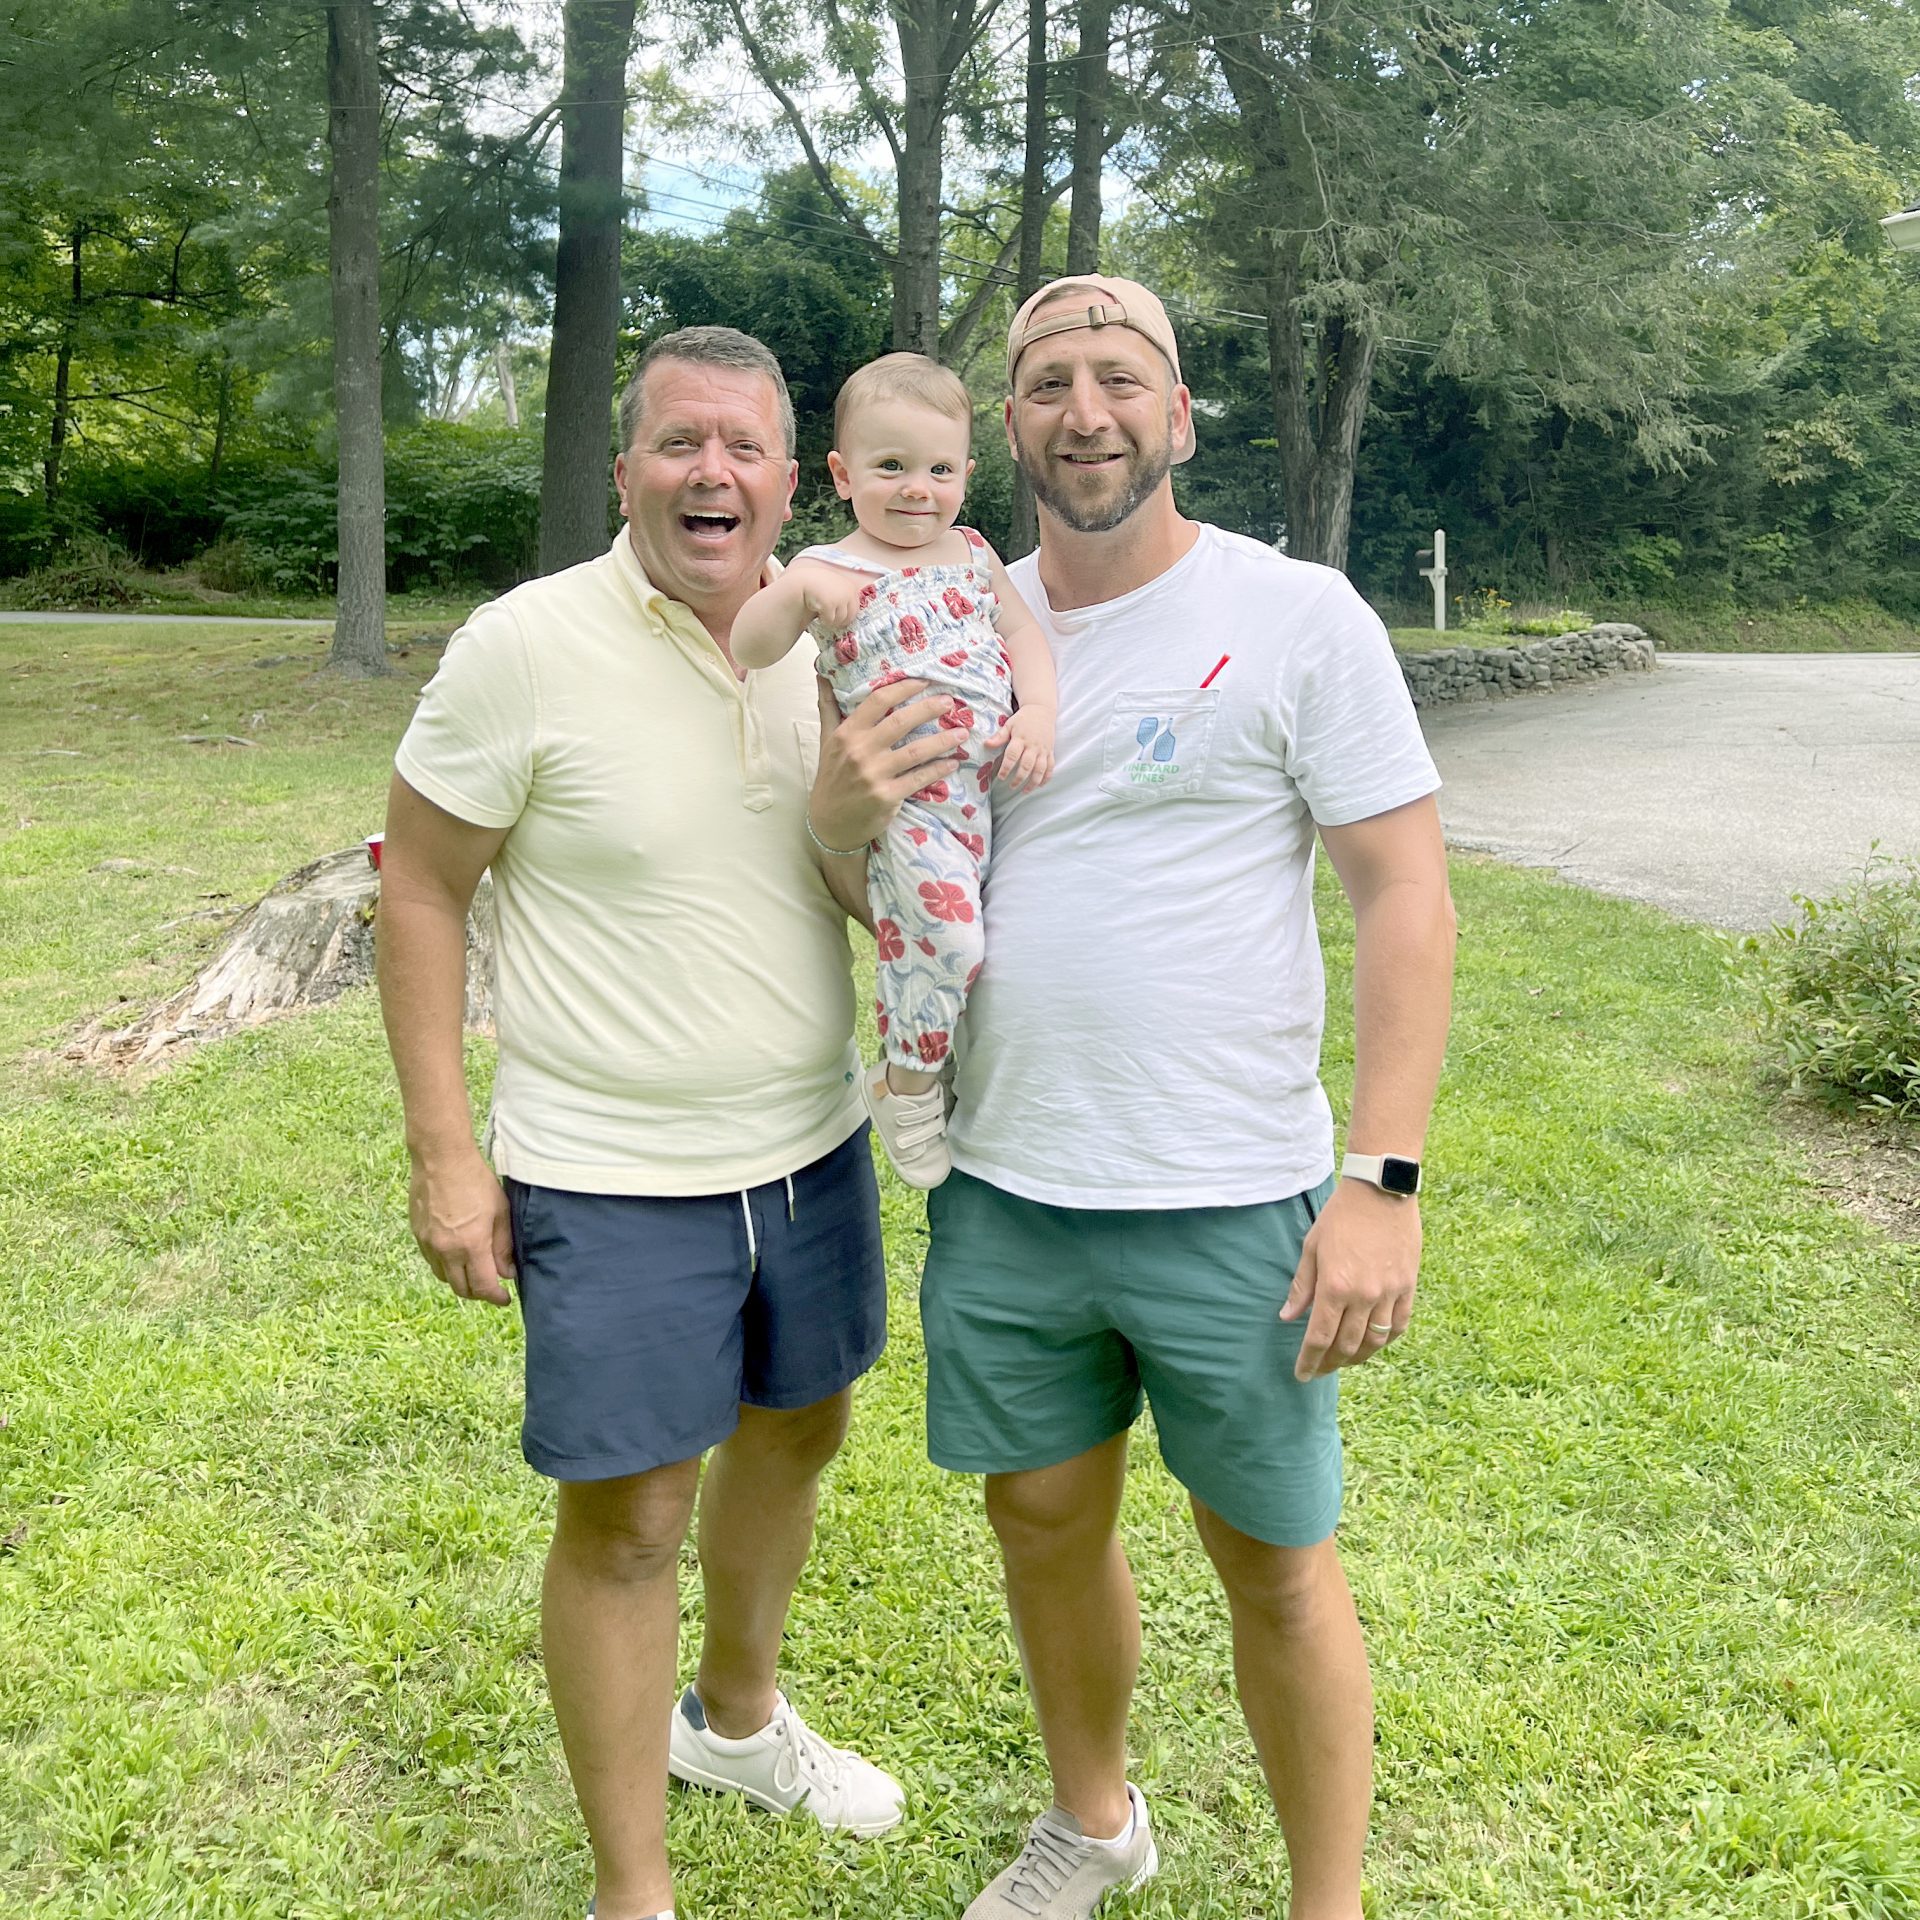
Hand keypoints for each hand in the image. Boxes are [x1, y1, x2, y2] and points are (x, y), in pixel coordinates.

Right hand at [407, 1144, 514, 1306]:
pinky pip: (432, 1262)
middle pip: (461, 1288)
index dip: (496, 1297)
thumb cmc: (475, 1180)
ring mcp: (429, 1243)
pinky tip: (456, 1256)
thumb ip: (503, 1246)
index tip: (505, 1299)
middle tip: (491, 1288)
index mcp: (471, 1245)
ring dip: (460, 1281)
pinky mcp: (418, 1235)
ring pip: (444, 1277)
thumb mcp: (500, 1211)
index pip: (483, 1286)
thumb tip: (507, 1272)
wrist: (440, 1159)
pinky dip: (445, 1267)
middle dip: (478, 1294)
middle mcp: (446, 1250)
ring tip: (474, 1273)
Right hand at [801, 573, 866, 636]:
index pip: (856, 609)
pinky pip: (830, 620)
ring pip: (840, 620)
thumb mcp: (837, 587)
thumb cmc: (820, 585)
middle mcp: (848, 593)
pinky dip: (824, 620)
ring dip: (832, 621)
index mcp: (851, 588)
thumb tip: (849, 616)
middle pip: (850, 617)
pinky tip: (819, 613)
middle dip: (841, 621)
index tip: (841, 620)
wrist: (806, 581)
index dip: (848, 617)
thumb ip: (845, 597)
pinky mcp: (830, 604)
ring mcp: (839, 598)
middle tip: (832, 620)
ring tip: (824, 615)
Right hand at [811, 675, 964, 846]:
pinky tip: (953, 763)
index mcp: (847, 733)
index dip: (904, 688)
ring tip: (962, 732)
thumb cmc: (831, 778)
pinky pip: (919, 778)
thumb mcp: (825, 741)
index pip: (878, 701)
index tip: (925, 682)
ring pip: (916, 751)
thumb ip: (828, 707)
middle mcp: (860, 751)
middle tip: (950, 702)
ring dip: (943, 740)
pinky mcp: (887, 796)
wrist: (828, 823)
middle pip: (901, 722)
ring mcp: (874, 775)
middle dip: (929, 709)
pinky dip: (938, 769)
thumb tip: (822, 675)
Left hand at [987, 706, 1054, 791]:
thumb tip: (986, 744)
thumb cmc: (1023, 719)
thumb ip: (999, 736)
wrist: (1042, 710)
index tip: (1001, 777)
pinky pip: (1050, 766)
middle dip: (1019, 778)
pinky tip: (1040, 785)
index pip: (1012, 755)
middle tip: (1011, 786)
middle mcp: (1033, 746)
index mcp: (1020, 739)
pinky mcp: (1050, 751)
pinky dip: (1046, 777)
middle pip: (1027, 765)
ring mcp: (1043, 749)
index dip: (1006, 768)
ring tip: (1025, 791)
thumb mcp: (1009, 724)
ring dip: (1033, 782)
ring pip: (1040, 769)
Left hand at [1278, 1180, 1418, 1379]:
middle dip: (1330, 1363)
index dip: (1309, 1361)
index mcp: (1334, 1286)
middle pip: (1346, 1345)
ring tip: (1343, 1361)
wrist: (1381, 1191)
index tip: (1302, 1375)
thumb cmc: (1340, 1216)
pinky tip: (1373, 1344)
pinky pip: (1399, 1325)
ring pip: (1374, 1342)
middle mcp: (1363, 1296)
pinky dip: (1385, 1340)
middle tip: (1320, 1370)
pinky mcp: (1408, 1286)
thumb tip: (1287, 1317)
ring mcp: (1389, 1293)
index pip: (1319, 1338)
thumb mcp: (1312, 1248)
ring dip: (1357, 1357)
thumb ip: (1301, 1287)